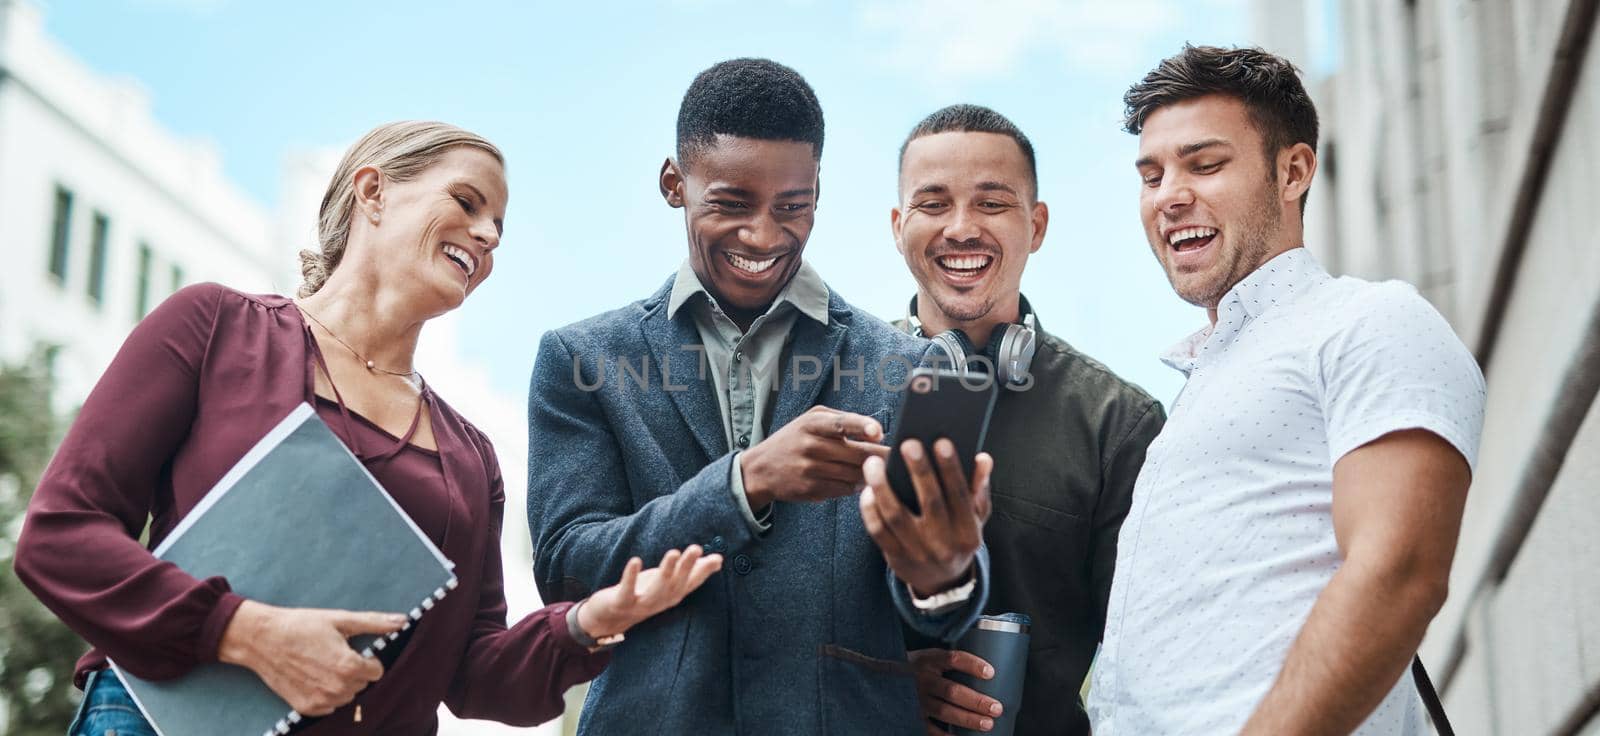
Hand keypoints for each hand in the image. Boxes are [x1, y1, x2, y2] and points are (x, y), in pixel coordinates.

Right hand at [218, 600, 405, 715]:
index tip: (352, 650)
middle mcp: (337, 688)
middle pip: (362, 684)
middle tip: (333, 654)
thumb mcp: (340, 619)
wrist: (262, 639)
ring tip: (321, 664)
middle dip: (354, 670)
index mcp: (349, 667)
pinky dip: (325, 693)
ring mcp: (321, 701)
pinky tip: (312, 676)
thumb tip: (403, 620)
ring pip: (347, 696)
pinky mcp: (306, 708)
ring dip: (341, 683)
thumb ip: (375, 623)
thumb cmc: (302, 625)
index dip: (368, 659)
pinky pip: (329, 706)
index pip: (377, 672)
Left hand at [577, 545, 723, 637]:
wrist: (609, 619)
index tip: (717, 558)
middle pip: (676, 584)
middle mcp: (661, 601)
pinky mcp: (621, 602)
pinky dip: (631, 576)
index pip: (691, 583)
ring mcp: (641, 603)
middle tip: (696, 548)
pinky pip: (627, 589)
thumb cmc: (643, 594)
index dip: (703, 572)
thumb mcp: (669, 582)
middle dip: (686, 567)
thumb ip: (693, 572)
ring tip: (673, 553)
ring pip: (657, 588)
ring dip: (666, 571)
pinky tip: (636, 560)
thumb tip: (718, 560)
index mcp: (673, 595)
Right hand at [739, 406, 889, 507]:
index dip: (861, 426)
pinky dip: (856, 486)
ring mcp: (811, 470)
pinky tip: (860, 482)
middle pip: (856, 453)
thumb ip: (841, 421)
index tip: (878, 432)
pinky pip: (845, 489)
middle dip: (880, 456)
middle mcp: (811, 446)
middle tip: (898, 457)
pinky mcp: (812, 489)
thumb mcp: (810, 420)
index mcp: (812, 424)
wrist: (761, 469)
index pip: (841, 423)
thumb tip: (876, 432)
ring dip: (871, 474)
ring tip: (881, 470)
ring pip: (854, 474)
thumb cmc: (794, 440)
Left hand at [860, 438, 991, 595]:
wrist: (942, 581)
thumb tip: (983, 458)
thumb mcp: (976, 518)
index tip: (941, 442)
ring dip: (883, 487)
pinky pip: (878, 530)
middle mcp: (944, 545)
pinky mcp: (895, 557)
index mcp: (968, 533)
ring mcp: (918, 553)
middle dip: (919, 471)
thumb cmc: (958, 538)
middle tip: (908, 444)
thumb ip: (978, 489)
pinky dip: (870, 509)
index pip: (960, 496)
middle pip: (929, 503)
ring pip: (896, 516)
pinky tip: (868, 489)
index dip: (951, 469)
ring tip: (874, 463)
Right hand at [910, 648, 1001, 733]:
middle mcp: (922, 679)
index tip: (991, 673)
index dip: (972, 665)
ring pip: (944, 711)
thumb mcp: (929, 657)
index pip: (953, 659)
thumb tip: (988, 672)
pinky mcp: (913, 716)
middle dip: (976, 701)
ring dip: (967, 719)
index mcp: (928, 660)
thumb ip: (950, 662)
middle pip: (952, 691)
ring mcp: (916, 699)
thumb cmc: (917, 667)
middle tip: (996, 708)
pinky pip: (931, 729)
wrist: (885, 677)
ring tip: (987, 723)